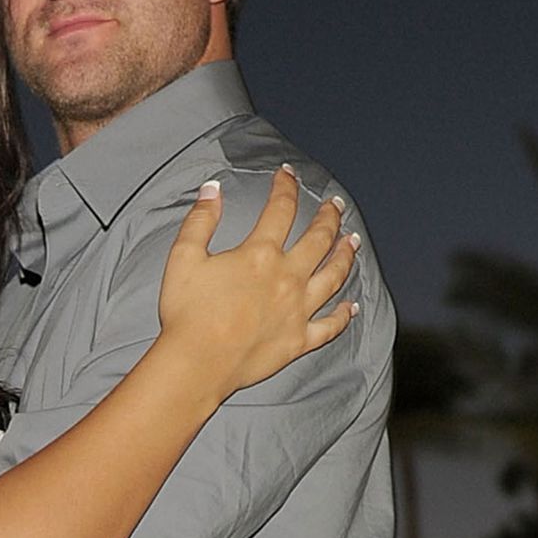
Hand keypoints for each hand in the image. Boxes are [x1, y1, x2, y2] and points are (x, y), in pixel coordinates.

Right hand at [158, 165, 357, 393]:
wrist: (197, 362)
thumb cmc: (187, 312)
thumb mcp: (184, 257)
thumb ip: (201, 220)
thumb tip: (213, 190)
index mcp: (259, 254)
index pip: (280, 210)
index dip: (286, 187)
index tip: (288, 174)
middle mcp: (286, 278)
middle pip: (318, 240)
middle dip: (328, 217)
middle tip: (335, 205)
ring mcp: (297, 310)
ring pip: (333, 277)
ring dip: (345, 256)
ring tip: (353, 241)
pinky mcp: (299, 340)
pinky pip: (330, 326)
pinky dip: (344, 316)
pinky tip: (352, 307)